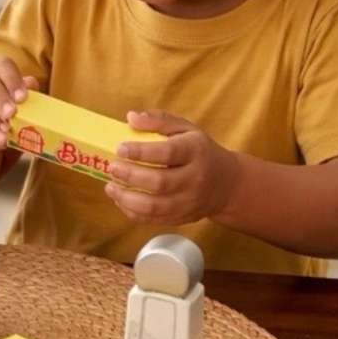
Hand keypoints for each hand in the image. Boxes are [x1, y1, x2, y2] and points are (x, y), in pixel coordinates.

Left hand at [103, 109, 239, 225]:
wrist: (227, 184)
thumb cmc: (200, 151)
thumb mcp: (186, 129)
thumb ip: (159, 120)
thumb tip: (131, 118)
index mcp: (196, 152)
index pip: (168, 153)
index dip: (141, 151)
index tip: (120, 148)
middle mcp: (195, 179)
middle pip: (159, 182)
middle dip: (130, 175)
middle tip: (112, 167)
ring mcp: (189, 202)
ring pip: (154, 206)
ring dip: (127, 198)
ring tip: (110, 187)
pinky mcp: (182, 218)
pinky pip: (153, 220)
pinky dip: (132, 212)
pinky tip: (121, 200)